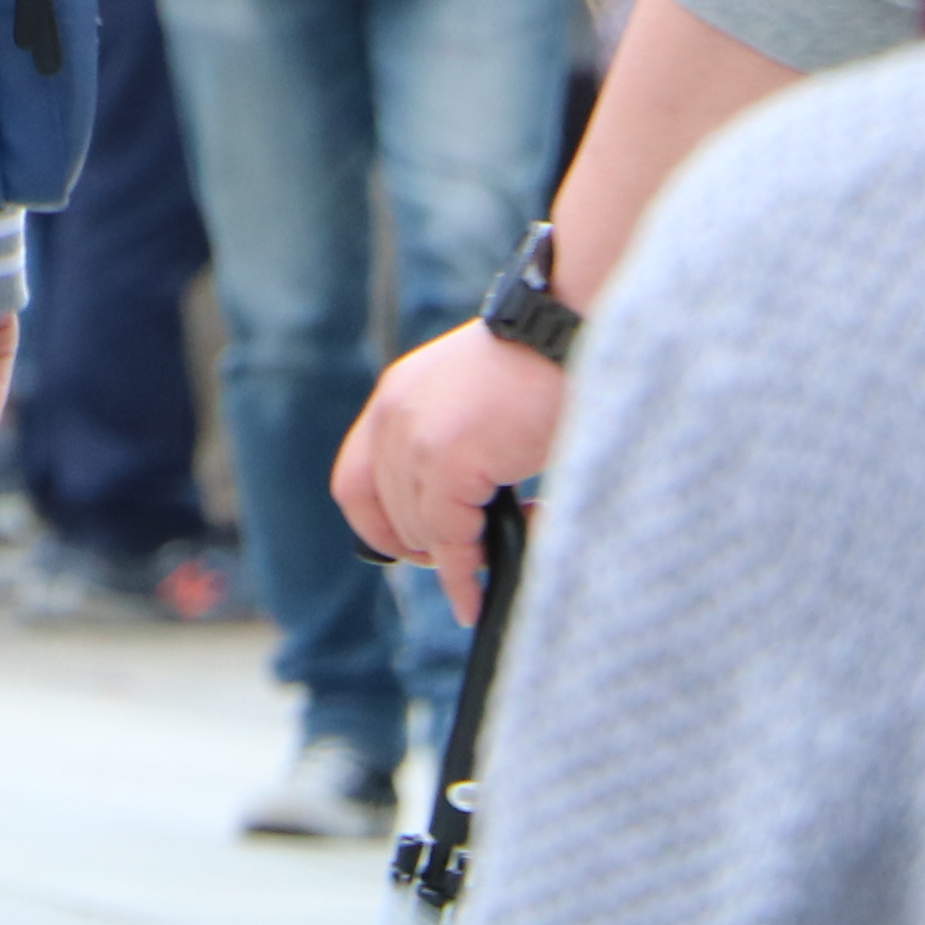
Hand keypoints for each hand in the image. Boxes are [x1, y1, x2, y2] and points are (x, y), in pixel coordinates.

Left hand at [339, 318, 567, 620]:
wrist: (569, 328)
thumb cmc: (543, 367)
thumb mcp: (474, 403)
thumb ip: (453, 447)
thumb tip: (462, 522)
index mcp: (397, 396)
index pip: (356, 480)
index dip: (379, 525)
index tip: (414, 551)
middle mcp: (394, 414)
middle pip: (382, 512)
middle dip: (421, 548)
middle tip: (465, 563)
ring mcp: (417, 436)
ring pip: (418, 529)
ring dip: (454, 559)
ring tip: (496, 556)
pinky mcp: (449, 457)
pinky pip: (450, 539)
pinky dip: (462, 577)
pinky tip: (478, 595)